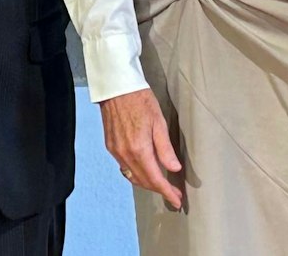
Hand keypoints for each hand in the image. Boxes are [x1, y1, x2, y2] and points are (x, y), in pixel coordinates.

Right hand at [99, 88, 183, 210]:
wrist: (116, 87)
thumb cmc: (139, 99)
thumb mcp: (158, 121)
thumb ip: (165, 148)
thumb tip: (174, 168)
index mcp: (139, 149)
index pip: (155, 179)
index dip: (167, 192)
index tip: (177, 200)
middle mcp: (125, 154)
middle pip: (143, 181)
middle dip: (159, 190)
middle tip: (173, 193)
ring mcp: (115, 151)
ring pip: (132, 176)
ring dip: (147, 184)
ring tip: (161, 185)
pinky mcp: (110, 146)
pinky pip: (124, 168)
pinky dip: (136, 174)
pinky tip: (144, 172)